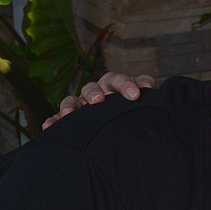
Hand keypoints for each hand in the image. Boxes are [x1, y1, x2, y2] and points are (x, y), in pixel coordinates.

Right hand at [41, 72, 155, 129]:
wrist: (123, 129)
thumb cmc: (135, 114)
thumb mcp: (144, 107)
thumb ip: (150, 101)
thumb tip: (162, 97)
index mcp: (118, 86)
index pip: (122, 80)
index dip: (129, 84)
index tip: (137, 94)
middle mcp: (99, 91)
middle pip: (96, 85)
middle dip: (97, 92)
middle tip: (101, 101)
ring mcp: (82, 104)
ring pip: (73, 98)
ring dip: (72, 105)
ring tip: (72, 113)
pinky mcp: (69, 119)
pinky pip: (58, 118)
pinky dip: (53, 121)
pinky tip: (48, 128)